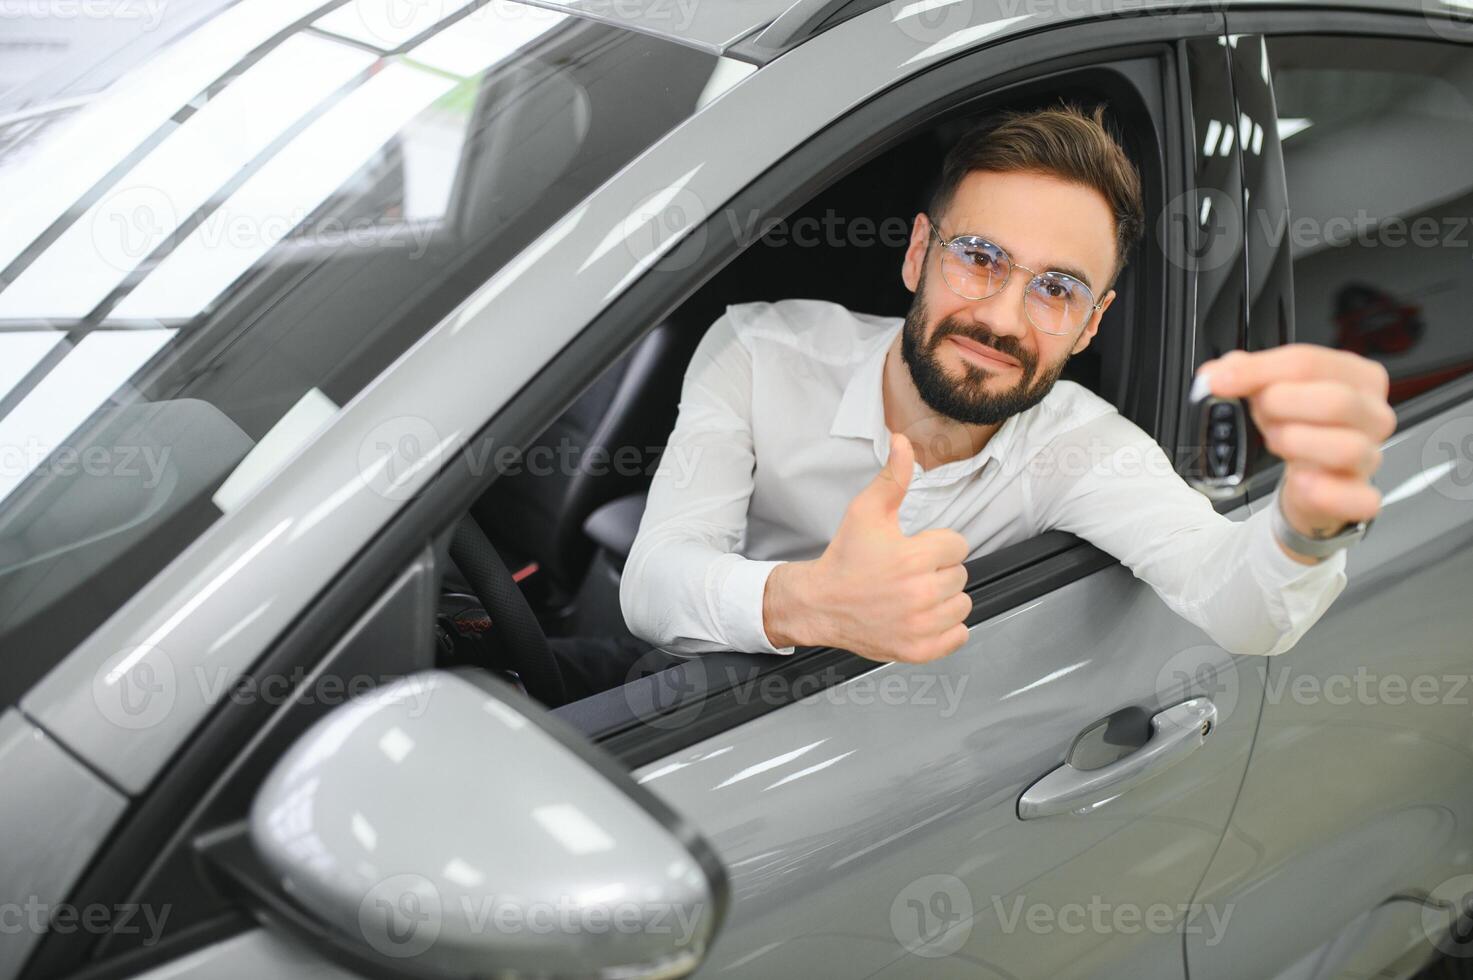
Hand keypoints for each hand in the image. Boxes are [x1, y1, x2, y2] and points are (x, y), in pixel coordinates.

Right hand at [762, 433, 972, 661]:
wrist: (820, 603)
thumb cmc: (845, 558)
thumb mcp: (866, 511)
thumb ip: (892, 477)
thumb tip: (903, 441)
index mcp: (913, 559)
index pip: (958, 546)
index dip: (936, 545)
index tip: (914, 550)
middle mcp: (920, 595)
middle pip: (960, 575)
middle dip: (938, 571)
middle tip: (908, 573)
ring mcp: (920, 626)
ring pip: (962, 605)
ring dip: (944, 599)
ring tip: (914, 594)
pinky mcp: (919, 650)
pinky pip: (959, 635)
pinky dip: (946, 628)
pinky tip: (922, 615)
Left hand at [1197, 344, 1395, 561]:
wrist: (1310, 477)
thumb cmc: (1299, 426)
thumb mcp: (1274, 390)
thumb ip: (1247, 374)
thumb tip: (1217, 374)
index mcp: (1358, 377)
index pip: (1310, 363)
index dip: (1258, 371)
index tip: (1219, 381)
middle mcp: (1373, 415)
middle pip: (1336, 401)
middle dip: (1281, 406)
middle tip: (1261, 413)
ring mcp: (1371, 457)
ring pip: (1346, 448)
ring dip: (1296, 444)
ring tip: (1278, 442)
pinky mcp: (1361, 496)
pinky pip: (1357, 498)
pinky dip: (1323, 492)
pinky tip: (1300, 481)